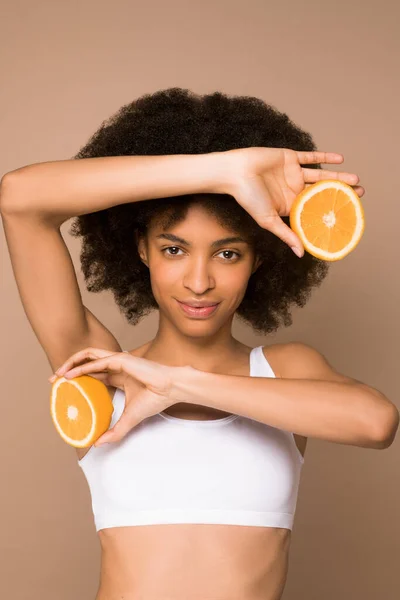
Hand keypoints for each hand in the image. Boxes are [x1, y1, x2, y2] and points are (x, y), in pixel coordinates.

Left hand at [50, 347, 175, 444]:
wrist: (169, 390)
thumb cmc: (155, 400)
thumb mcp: (129, 420)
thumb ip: (115, 432)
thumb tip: (98, 444)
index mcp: (118, 376)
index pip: (93, 374)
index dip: (78, 379)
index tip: (65, 388)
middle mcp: (116, 366)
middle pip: (87, 363)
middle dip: (69, 369)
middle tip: (54, 381)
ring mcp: (118, 361)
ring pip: (88, 356)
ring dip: (71, 363)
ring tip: (58, 375)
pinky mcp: (120, 359)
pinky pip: (97, 362)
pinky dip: (82, 367)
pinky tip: (71, 375)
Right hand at [221, 147, 364, 255]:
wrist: (235, 173)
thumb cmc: (248, 198)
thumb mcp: (268, 221)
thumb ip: (286, 235)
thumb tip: (301, 254)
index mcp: (290, 205)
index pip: (315, 208)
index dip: (330, 211)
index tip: (347, 214)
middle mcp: (293, 189)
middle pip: (322, 191)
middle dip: (341, 192)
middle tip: (360, 194)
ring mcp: (292, 173)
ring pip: (320, 175)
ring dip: (338, 176)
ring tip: (355, 179)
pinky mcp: (289, 157)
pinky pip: (310, 156)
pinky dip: (325, 157)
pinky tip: (340, 159)